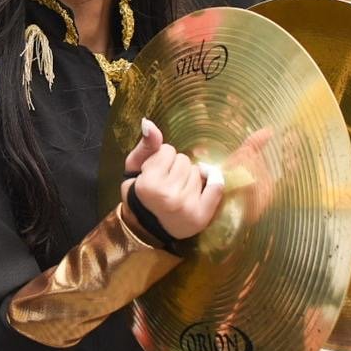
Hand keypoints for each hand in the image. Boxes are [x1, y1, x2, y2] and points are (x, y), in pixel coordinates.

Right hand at [120, 118, 223, 240]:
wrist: (147, 227)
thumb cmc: (140, 193)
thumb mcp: (135, 168)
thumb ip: (145, 145)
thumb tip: (149, 123)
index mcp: (148, 184)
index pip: (168, 151)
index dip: (162, 159)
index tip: (155, 172)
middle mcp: (168, 196)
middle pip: (184, 160)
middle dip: (176, 168)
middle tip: (167, 183)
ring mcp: (186, 207)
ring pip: (197, 172)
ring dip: (190, 177)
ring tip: (178, 190)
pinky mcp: (201, 216)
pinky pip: (216, 186)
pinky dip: (213, 179)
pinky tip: (205, 180)